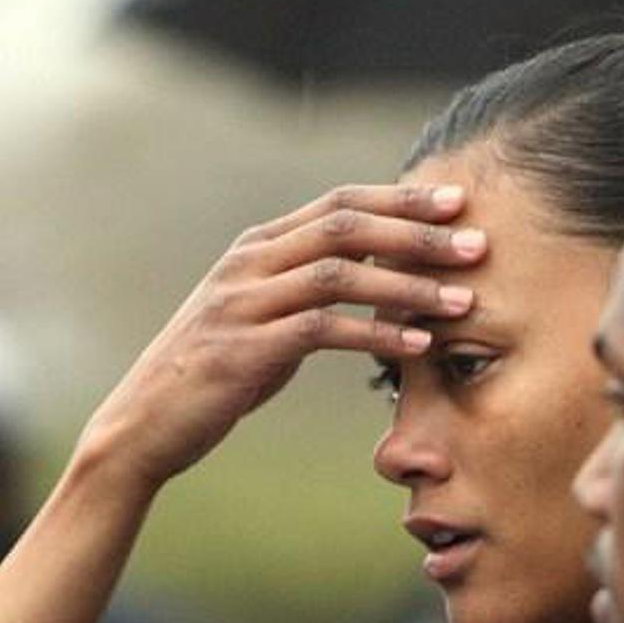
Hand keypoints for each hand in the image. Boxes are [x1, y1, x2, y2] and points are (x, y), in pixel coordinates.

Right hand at [77, 183, 483, 490]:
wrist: (146, 422)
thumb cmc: (220, 370)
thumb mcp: (267, 315)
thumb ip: (311, 287)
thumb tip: (378, 271)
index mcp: (260, 246)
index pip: (341, 203)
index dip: (402, 200)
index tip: (459, 203)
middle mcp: (249, 261)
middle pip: (346, 226)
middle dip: (417, 232)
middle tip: (477, 243)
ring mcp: (242, 302)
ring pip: (340, 275)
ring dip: (408, 286)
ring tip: (464, 301)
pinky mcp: (243, 349)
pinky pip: (322, 331)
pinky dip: (376, 335)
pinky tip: (420, 345)